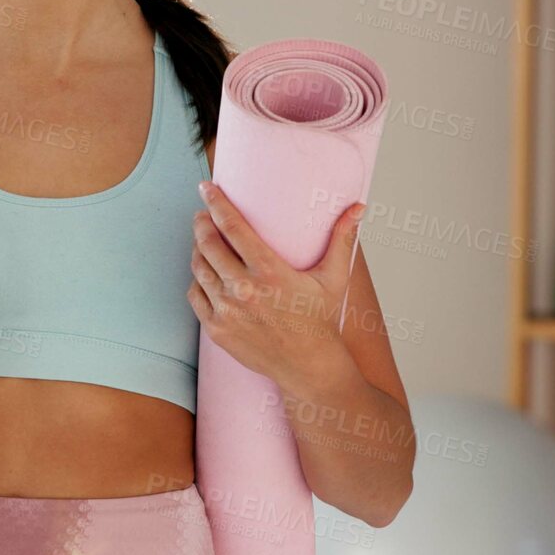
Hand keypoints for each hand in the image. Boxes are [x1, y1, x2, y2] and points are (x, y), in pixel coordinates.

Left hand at [187, 180, 363, 390]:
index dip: (216, 203)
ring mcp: (227, 311)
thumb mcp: (334, 277)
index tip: (206, 187)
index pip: (232, 227)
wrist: (308, 367)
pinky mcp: (217, 329)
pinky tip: (205, 273)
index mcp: (269, 271)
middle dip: (202, 223)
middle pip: (208, 244)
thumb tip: (358, 206)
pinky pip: (195, 295)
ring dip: (197, 249)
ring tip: (203, 240)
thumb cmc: (321, 319)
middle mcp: (244, 289)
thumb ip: (342, 239)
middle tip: (203, 214)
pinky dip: (197, 280)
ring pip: (198, 268)